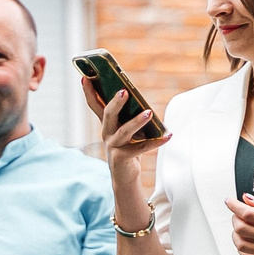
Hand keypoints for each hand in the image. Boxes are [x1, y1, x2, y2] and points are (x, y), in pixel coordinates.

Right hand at [81, 78, 166, 227]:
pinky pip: (142, 148)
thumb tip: (142, 102)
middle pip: (108, 114)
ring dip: (137, 121)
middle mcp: (107, 134)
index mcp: (106, 124)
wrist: (124, 177)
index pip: (94, 105)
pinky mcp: (122, 158)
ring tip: (148, 112)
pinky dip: (157, 142)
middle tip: (124, 91)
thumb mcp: (126, 130)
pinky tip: (168, 136)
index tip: (85, 77)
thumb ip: (128, 116)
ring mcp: (113, 146)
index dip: (88, 92)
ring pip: (124, 131)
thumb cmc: (128, 148)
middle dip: (116, 102)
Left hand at [227, 194, 253, 254]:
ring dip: (236, 234)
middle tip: (238, 216)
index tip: (229, 202)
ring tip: (241, 229)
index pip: (249, 213)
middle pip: (241, 228)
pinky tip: (247, 241)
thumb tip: (246, 198)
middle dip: (235, 219)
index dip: (235, 206)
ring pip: (240, 244)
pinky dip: (242, 248)